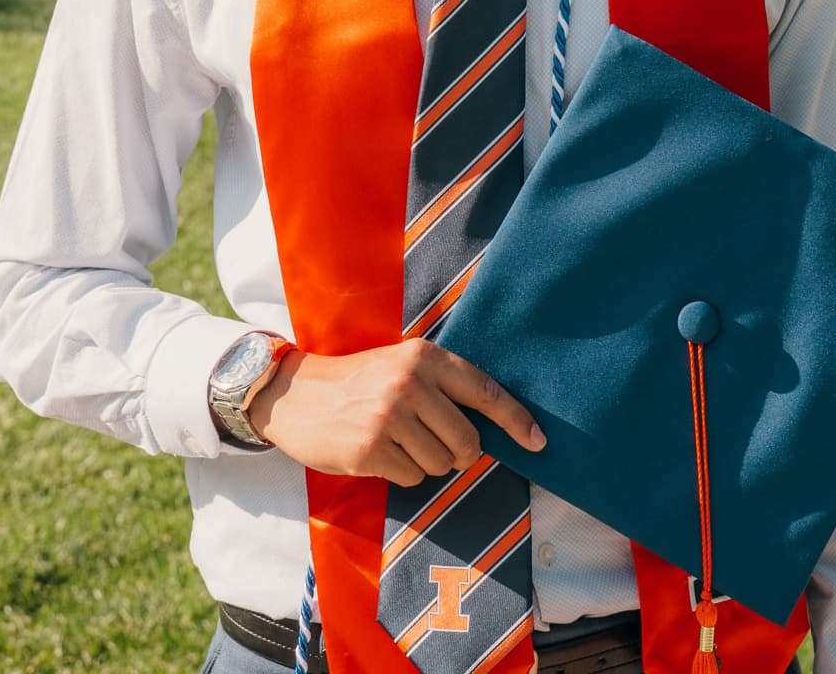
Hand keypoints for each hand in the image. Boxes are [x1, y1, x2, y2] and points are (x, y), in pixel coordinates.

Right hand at [247, 340, 543, 484]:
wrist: (295, 394)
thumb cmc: (357, 382)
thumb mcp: (400, 366)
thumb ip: (442, 387)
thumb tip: (494, 427)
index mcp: (423, 358)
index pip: (483, 390)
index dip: (516, 419)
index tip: (539, 442)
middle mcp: (409, 384)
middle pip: (468, 440)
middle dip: (460, 453)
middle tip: (436, 444)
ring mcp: (388, 418)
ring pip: (441, 463)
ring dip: (427, 463)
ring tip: (397, 441)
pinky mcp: (370, 450)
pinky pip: (412, 477)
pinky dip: (402, 472)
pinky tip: (379, 453)